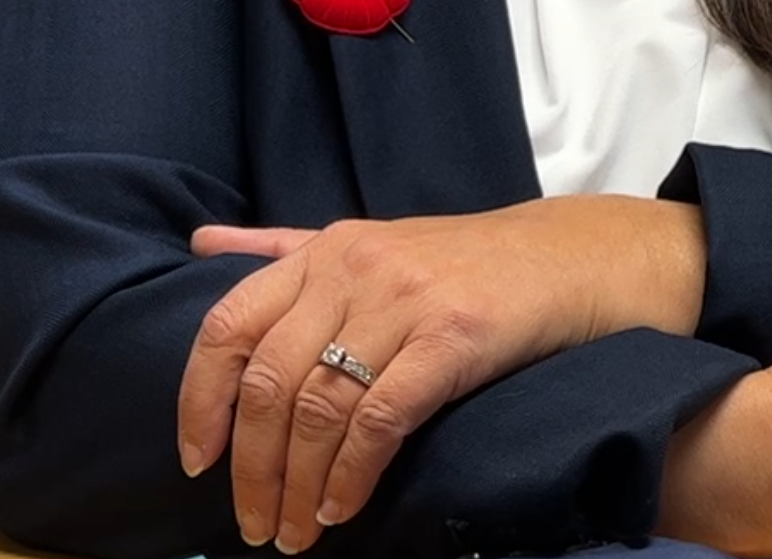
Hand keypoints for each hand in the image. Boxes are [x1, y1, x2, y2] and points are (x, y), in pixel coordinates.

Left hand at [177, 197, 704, 552]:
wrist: (573, 258)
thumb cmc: (467, 263)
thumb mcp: (370, 242)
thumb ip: (284, 248)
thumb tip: (201, 242)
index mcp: (324, 250)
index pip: (228, 326)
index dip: (200, 401)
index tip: (197, 462)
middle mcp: (355, 268)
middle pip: (269, 382)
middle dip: (252, 469)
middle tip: (255, 524)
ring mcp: (405, 301)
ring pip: (319, 408)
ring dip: (298, 486)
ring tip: (297, 532)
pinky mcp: (454, 336)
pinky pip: (381, 419)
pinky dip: (353, 473)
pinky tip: (344, 505)